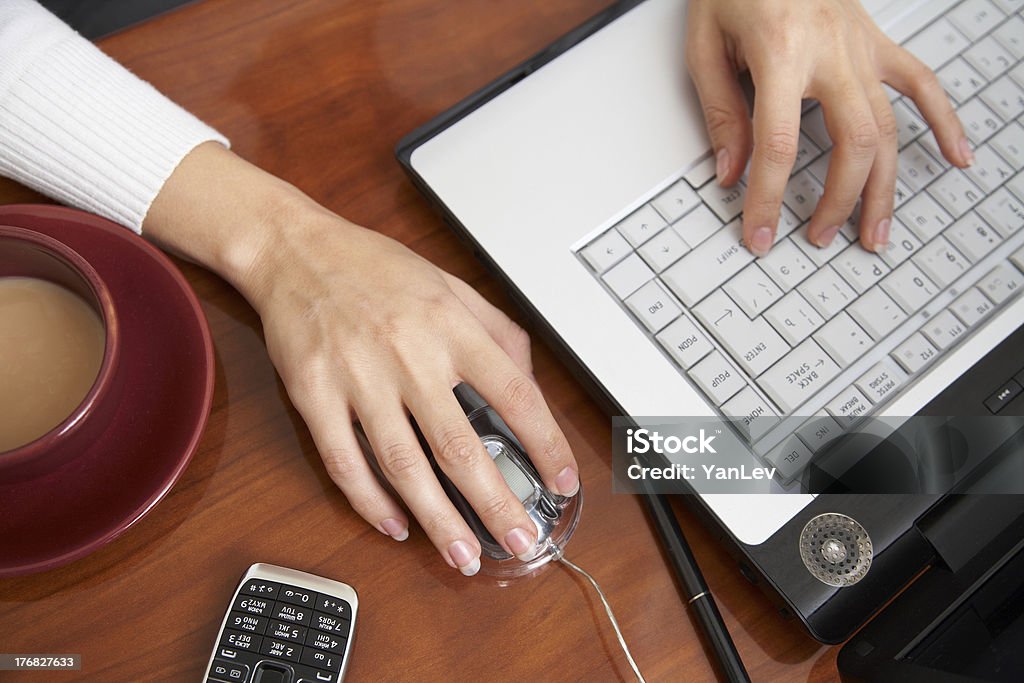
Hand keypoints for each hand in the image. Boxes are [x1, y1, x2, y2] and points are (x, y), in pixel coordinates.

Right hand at [144, 143, 578, 575]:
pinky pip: (344, 460)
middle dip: (493, 502)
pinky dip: (369, 501)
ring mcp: (358, 378)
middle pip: (458, 444)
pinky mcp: (314, 395)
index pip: (513, 393)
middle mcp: (409, 354)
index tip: (563, 481)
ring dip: (437, 519)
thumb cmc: (375, 268)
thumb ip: (496, 331)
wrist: (295, 251)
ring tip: (463, 556)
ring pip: (403, 464)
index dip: (545, 442)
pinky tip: (396, 525)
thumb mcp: (450, 284)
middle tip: (518, 540)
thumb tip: (528, 381)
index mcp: (450, 326)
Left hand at [686, 0, 971, 255]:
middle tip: (818, 238)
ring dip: (884, 186)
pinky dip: (943, 121)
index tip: (760, 235)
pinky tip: (955, 156)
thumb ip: (720, 111)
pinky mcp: (875, 42)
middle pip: (853, 141)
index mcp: (782, 52)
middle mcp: (831, 51)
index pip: (779, 145)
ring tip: (875, 232)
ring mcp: (860, 47)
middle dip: (840, 200)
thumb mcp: (705, 44)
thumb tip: (730, 170)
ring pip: (889, 126)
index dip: (768, 199)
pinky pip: (920, 83)